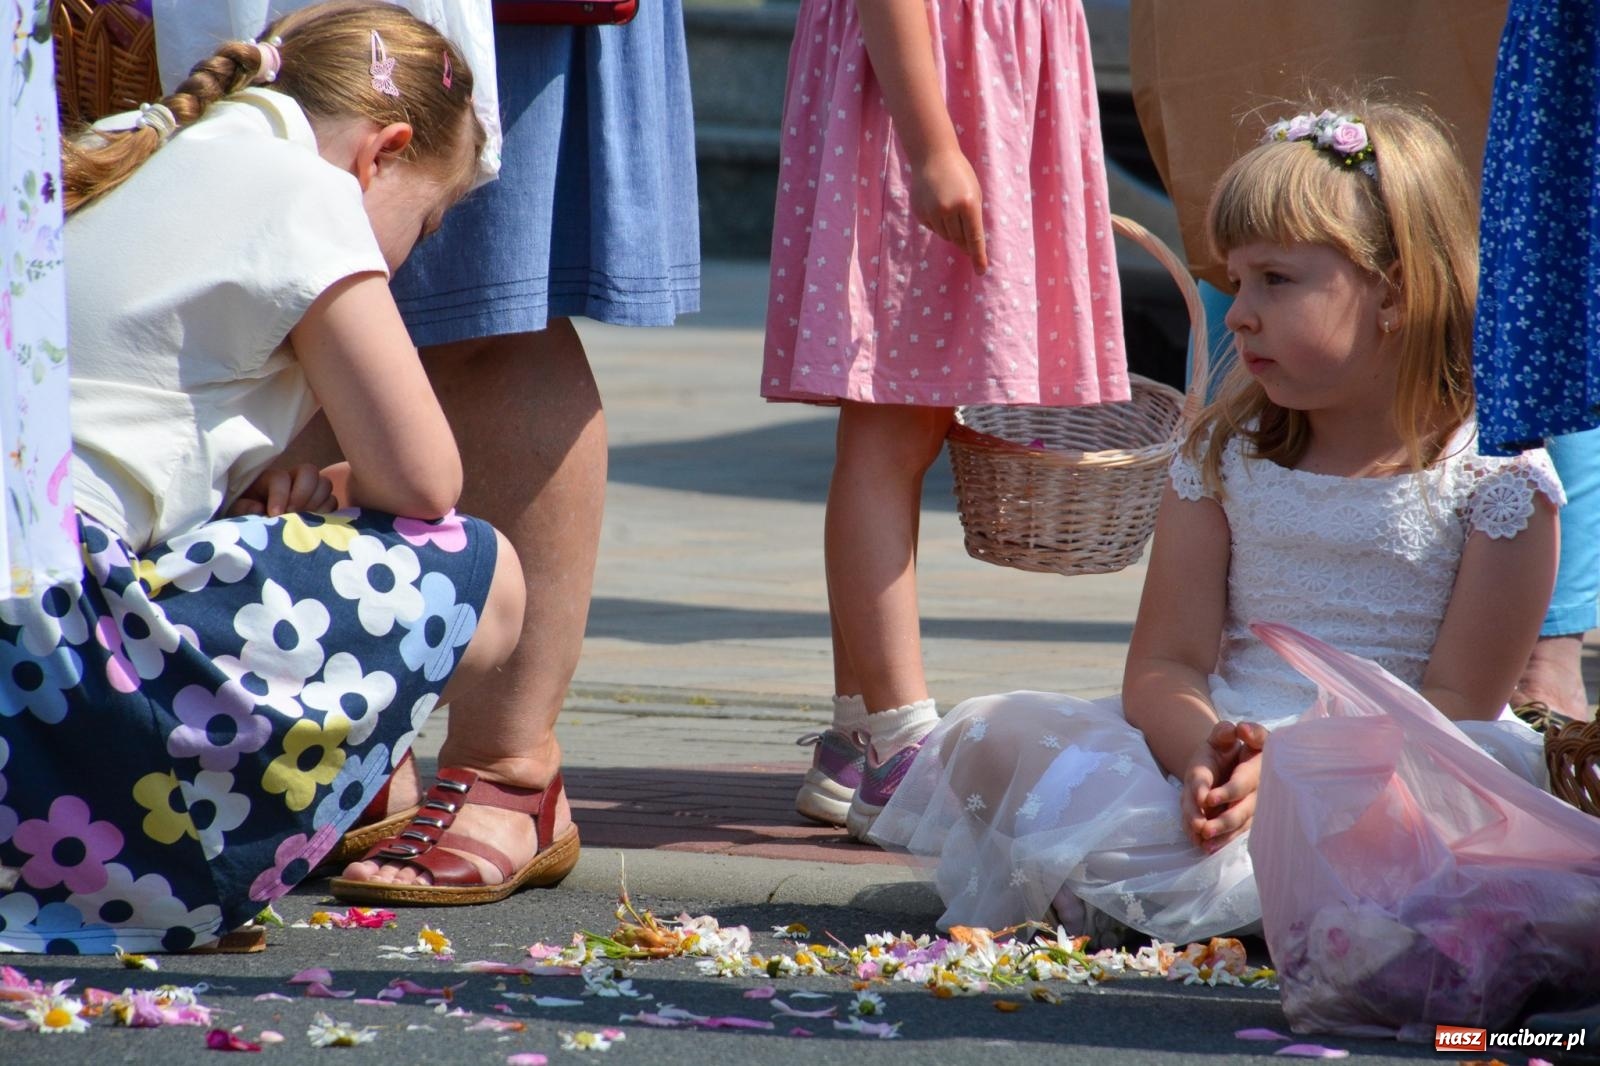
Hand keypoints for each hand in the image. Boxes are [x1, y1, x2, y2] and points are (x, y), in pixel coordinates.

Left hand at [228, 463, 335, 517]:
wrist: (258, 529)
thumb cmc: (245, 517)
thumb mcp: (236, 512)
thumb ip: (243, 509)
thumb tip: (258, 509)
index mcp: (270, 479)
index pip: (281, 477)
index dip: (280, 495)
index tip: (274, 515)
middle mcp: (294, 480)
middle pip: (309, 471)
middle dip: (303, 493)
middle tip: (293, 514)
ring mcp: (310, 492)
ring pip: (325, 484)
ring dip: (316, 502)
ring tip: (304, 519)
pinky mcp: (321, 505)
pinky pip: (333, 502)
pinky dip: (326, 512)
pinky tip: (313, 524)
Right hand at [909, 145, 987, 273]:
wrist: (932, 156)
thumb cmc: (960, 173)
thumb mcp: (974, 192)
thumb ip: (973, 218)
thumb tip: (967, 246)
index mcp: (968, 204)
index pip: (975, 237)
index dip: (978, 256)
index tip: (981, 271)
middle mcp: (949, 210)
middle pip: (958, 239)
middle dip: (964, 239)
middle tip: (964, 225)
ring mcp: (932, 212)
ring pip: (945, 235)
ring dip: (950, 229)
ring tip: (949, 207)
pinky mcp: (920, 213)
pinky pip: (932, 228)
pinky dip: (937, 222)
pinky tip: (936, 204)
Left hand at [1179, 720, 1266, 852]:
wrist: (1229, 760)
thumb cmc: (1228, 745)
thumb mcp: (1224, 735)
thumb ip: (1228, 731)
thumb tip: (1240, 729)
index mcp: (1255, 768)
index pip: (1243, 783)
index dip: (1227, 792)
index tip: (1207, 800)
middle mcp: (1256, 792)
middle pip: (1241, 811)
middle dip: (1223, 822)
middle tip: (1203, 829)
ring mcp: (1251, 808)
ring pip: (1238, 826)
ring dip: (1221, 836)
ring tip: (1204, 845)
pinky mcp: (1243, 819)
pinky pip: (1234, 833)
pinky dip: (1220, 842)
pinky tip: (1206, 849)